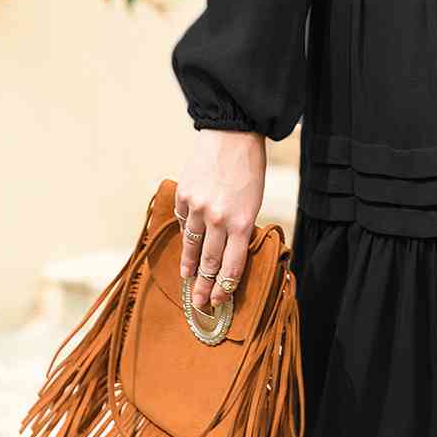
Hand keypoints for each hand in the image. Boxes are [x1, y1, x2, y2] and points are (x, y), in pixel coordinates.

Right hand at [176, 128, 265, 310]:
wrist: (232, 134)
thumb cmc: (249, 168)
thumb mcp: (254, 202)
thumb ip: (239, 227)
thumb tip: (225, 251)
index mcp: (241, 222)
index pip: (231, 266)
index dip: (224, 287)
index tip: (218, 301)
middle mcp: (218, 219)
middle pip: (209, 262)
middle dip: (204, 286)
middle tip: (199, 303)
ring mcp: (198, 208)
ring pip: (191, 246)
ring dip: (190, 265)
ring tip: (188, 278)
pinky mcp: (184, 196)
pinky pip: (183, 221)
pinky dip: (185, 231)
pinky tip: (187, 240)